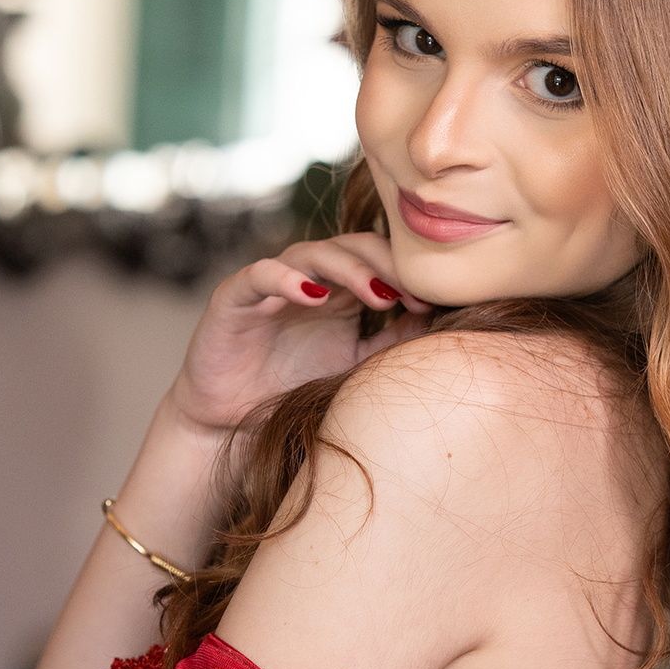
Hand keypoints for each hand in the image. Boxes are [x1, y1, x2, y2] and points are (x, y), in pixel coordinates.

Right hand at [168, 233, 432, 436]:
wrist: (229, 421)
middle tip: (414, 292)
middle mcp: (308, 279)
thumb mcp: (354, 364)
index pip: (378, 260)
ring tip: (379, 294)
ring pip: (313, 253)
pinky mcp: (234, 296)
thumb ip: (391, 342)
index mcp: (339, 291)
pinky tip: (314, 295)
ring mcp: (272, 284)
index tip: (436, 300)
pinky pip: (261, 275)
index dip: (406, 273)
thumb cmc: (291, 388)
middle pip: (353, 247)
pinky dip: (287, 279)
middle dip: (386, 265)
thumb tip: (440, 320)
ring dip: (349, 269)